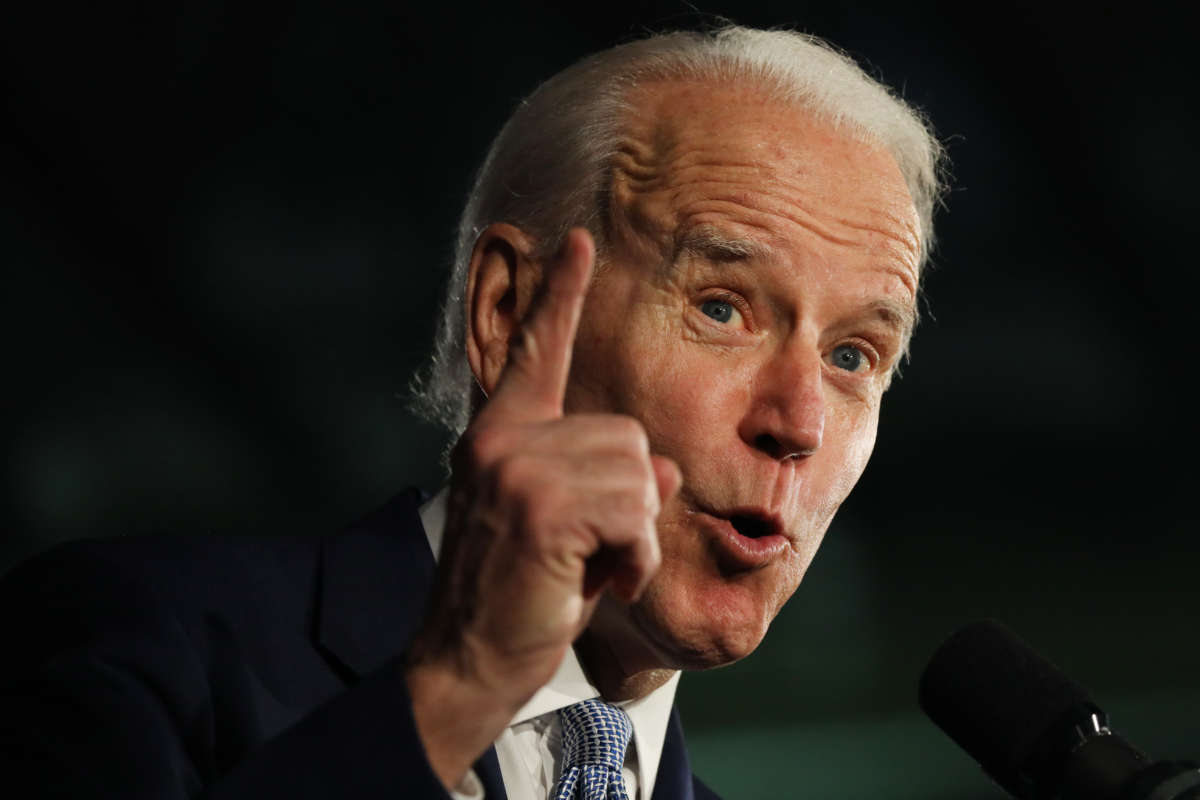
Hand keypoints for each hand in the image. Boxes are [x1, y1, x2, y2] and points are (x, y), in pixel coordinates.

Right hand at [405, 228, 680, 787]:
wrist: (467, 661)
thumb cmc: (520, 594)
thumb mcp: (566, 525)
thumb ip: (605, 480)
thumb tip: (659, 466)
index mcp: (499, 434)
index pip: (538, 352)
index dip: (560, 294)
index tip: (578, 240)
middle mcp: (501, 439)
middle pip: (626, 435)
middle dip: (631, 504)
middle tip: (592, 554)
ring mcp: (516, 468)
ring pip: (637, 472)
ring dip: (633, 535)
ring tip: (592, 569)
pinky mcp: (540, 506)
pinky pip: (634, 511)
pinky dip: (635, 557)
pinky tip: (601, 584)